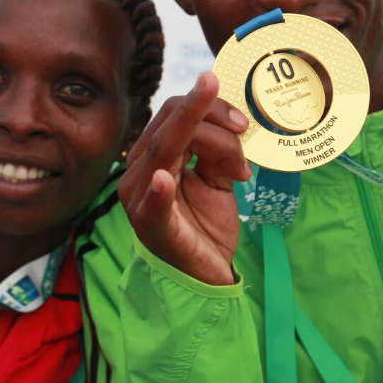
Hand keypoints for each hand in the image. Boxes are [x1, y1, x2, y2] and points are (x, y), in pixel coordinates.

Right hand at [119, 72, 250, 284]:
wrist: (205, 276)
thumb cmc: (205, 225)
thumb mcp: (216, 179)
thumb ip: (216, 151)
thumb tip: (231, 126)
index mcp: (151, 156)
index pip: (172, 113)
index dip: (207, 106)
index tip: (241, 121)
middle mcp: (138, 171)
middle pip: (169, 123)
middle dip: (212, 118)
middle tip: (243, 130)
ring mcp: (139, 198)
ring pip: (168, 149)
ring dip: (213, 146)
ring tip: (238, 170)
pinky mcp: (151, 226)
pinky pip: (152, 206)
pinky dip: (157, 191)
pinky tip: (163, 179)